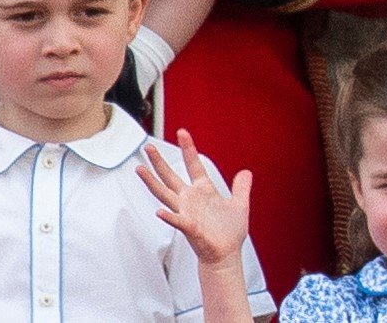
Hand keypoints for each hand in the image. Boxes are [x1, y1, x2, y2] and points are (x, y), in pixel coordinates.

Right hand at [136, 129, 251, 267]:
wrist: (226, 255)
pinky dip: (169, 217)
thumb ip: (241, 188)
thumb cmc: (229, 233)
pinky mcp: (190, 228)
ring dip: (152, 182)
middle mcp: (191, 199)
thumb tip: (246, 172)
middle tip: (148, 147)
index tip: (182, 132)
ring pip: (165, 194)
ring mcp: (187, 212)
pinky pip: (177, 221)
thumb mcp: (239, 204)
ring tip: (140, 170)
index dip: (188, 148)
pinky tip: (159, 212)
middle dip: (159, 162)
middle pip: (171, 176)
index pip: (194, 164)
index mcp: (203, 190)